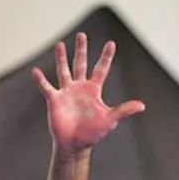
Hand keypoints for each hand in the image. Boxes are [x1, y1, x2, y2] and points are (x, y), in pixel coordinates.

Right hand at [32, 32, 145, 156]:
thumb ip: (124, 110)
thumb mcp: (110, 119)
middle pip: (81, 64)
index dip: (106, 57)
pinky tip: (36, 71)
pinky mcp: (55, 100)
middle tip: (82, 35)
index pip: (101, 69)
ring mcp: (66, 92)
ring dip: (62, 58)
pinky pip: (46, 87)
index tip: (111, 43)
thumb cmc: (93, 133)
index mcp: (93, 90)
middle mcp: (80, 88)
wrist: (75, 144)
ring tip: (60, 44)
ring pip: (64, 71)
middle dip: (81, 50)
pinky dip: (41, 80)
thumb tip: (142, 106)